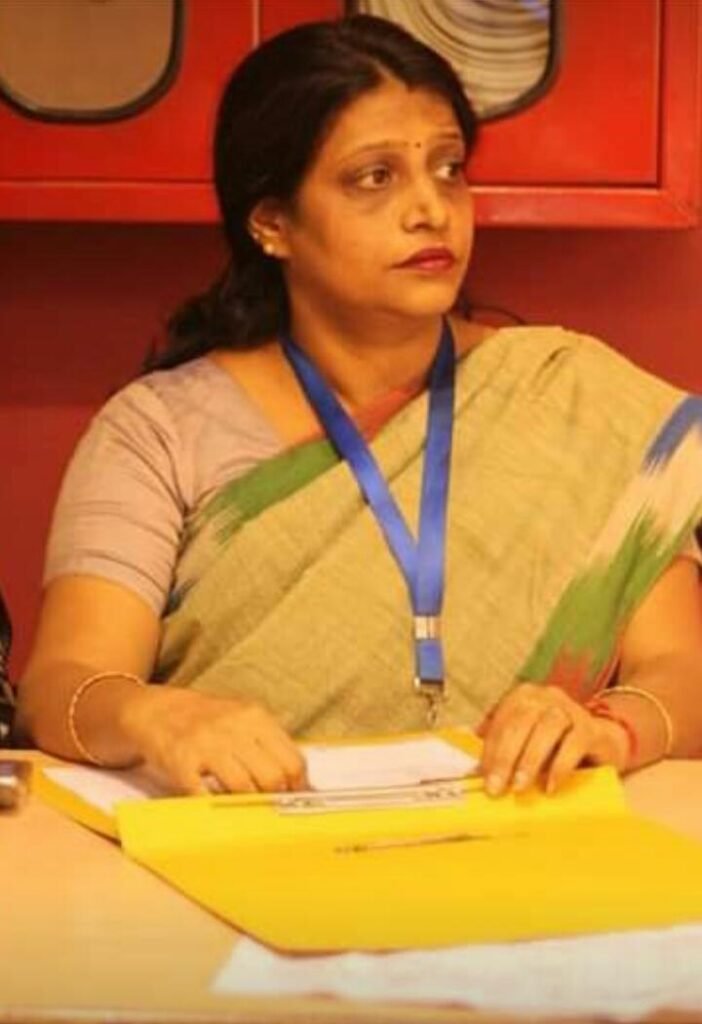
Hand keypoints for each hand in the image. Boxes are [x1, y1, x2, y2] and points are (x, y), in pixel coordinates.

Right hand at [118, 686, 306, 794]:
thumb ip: (270, 745)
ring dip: (248, 806)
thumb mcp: (243, 719)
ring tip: (245, 809)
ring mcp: (207, 745)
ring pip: (244, 788)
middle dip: (275, 799)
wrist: (158, 711)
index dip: (298, 787)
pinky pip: (205, 795)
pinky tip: (218, 808)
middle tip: (270, 808)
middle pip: (272, 777)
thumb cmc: (208, 721)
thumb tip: (302, 784)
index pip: (292, 761)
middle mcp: (233, 728)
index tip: (296, 800)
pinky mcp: (181, 762)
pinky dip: (215, 808)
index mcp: (255, 717)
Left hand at [479, 683, 629, 796]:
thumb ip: (505, 751)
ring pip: (547, 728)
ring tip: (519, 786)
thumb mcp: (527, 744)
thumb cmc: (556, 744)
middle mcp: (547, 697)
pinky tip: (550, 786)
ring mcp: (571, 710)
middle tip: (496, 786)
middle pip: (521, 721)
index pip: (502, 719)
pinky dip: (560, 766)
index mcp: (525, 696)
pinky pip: (574, 743)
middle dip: (506, 756)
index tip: (482, 777)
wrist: (602, 743)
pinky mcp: (592, 729)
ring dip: (530, 759)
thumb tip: (478, 772)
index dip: (490, 748)